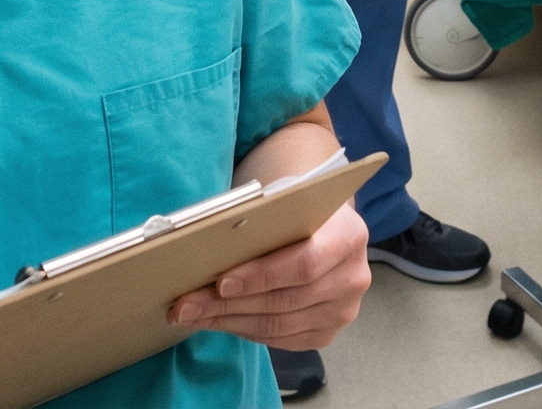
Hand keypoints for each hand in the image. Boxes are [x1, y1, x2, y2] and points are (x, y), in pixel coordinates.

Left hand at [169, 202, 370, 348]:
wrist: (321, 225)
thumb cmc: (296, 210)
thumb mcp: (286, 202)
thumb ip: (261, 222)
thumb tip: (208, 245)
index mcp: (349, 235)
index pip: (305, 263)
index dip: (262, 275)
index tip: (221, 281)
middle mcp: (353, 277)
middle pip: (286, 299)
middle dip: (230, 303)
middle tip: (188, 303)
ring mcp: (342, 310)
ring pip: (278, 325)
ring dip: (228, 320)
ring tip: (191, 313)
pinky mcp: (326, 333)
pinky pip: (279, 340)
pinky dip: (243, 330)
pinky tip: (216, 320)